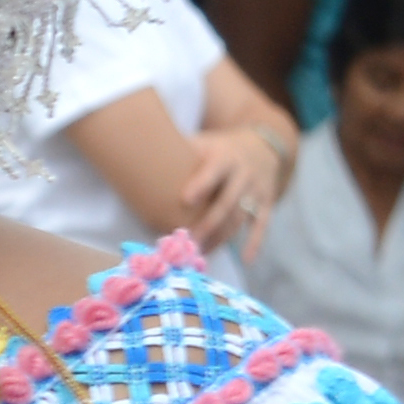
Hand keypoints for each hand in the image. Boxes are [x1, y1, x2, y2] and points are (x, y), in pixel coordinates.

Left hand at [171, 119, 292, 250]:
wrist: (260, 147)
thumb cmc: (217, 149)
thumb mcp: (203, 143)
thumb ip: (179, 152)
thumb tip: (136, 157)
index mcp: (225, 158)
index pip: (214, 171)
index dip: (201, 185)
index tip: (185, 200)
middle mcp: (244, 174)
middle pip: (227, 202)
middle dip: (209, 223)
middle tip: (189, 240)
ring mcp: (257, 190)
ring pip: (241, 217)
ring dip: (222, 237)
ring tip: (201, 253)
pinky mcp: (266, 203)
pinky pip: (262, 225)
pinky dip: (255, 243)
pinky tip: (246, 260)